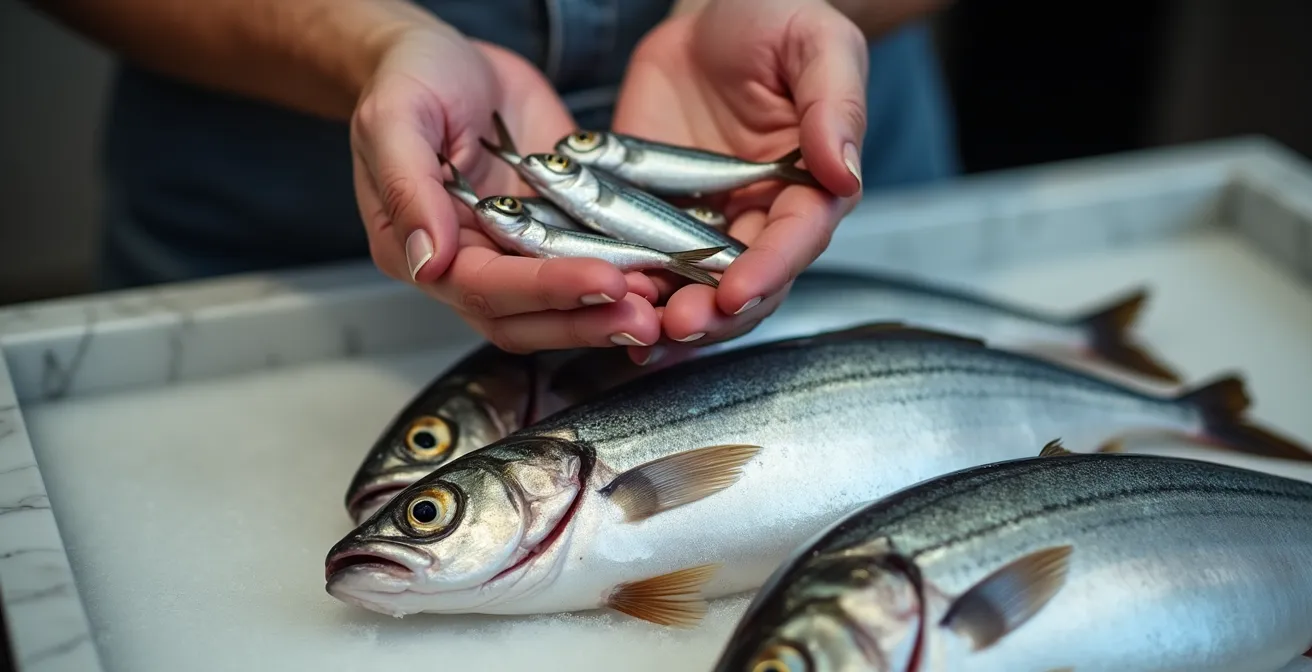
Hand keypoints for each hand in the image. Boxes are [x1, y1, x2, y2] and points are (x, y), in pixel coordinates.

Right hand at [350, 23, 661, 352]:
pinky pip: (592, 266)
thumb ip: (407, 187)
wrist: (453, 58)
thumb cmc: (412, 80)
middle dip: (587, 320)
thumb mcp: (395, 117)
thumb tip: (427, 258)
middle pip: (529, 319)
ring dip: (611, 314)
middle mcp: (471, 264)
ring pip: (564, 309)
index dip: (546, 290)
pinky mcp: (557, 234)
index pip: (486, 290)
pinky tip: (665, 279)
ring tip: (661, 304)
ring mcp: (518, 253)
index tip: (603, 280)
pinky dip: (628, 279)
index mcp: (422, 250)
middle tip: (644, 312)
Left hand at [611, 0, 867, 361]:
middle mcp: (758, 219)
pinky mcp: (652, 215)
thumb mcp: (816, 44)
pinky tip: (600, 306)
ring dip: (665, 314)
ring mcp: (703, 223)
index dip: (767, 271)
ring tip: (636, 328)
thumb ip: (833, 104)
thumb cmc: (776, 21)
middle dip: (713, 313)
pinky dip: (622, 286)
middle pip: (742, 285)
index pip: (794, 241)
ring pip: (690, 287)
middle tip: (679, 324)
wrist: (711, 17)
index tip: (736, 292)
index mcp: (809, 189)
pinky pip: (638, 258)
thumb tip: (843, 172)